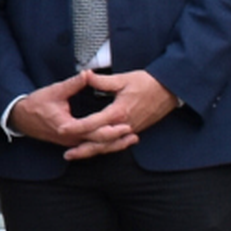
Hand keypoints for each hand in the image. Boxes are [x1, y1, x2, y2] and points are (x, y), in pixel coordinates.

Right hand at [4, 72, 136, 157]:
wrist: (21, 118)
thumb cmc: (36, 104)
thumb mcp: (55, 91)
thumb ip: (74, 83)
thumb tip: (87, 73)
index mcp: (67, 126)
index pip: (93, 129)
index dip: (110, 127)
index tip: (125, 122)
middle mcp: (71, 138)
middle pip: (98, 142)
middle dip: (117, 139)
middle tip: (133, 133)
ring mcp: (71, 142)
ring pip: (97, 147)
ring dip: (115, 144)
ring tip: (131, 139)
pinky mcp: (72, 143)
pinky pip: (92, 146)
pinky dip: (106, 145)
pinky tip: (117, 142)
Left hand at [62, 71, 176, 159]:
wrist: (169, 90)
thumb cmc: (146, 83)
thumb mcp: (122, 79)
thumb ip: (101, 81)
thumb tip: (85, 75)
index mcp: (118, 111)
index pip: (93, 123)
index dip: (76, 127)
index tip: (62, 129)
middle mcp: (124, 124)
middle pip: (100, 141)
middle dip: (83, 149)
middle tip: (66, 155)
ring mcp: (131, 129)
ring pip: (109, 145)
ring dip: (92, 152)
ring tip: (76, 155)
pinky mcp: (135, 130)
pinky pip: (117, 143)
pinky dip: (105, 148)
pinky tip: (95, 150)